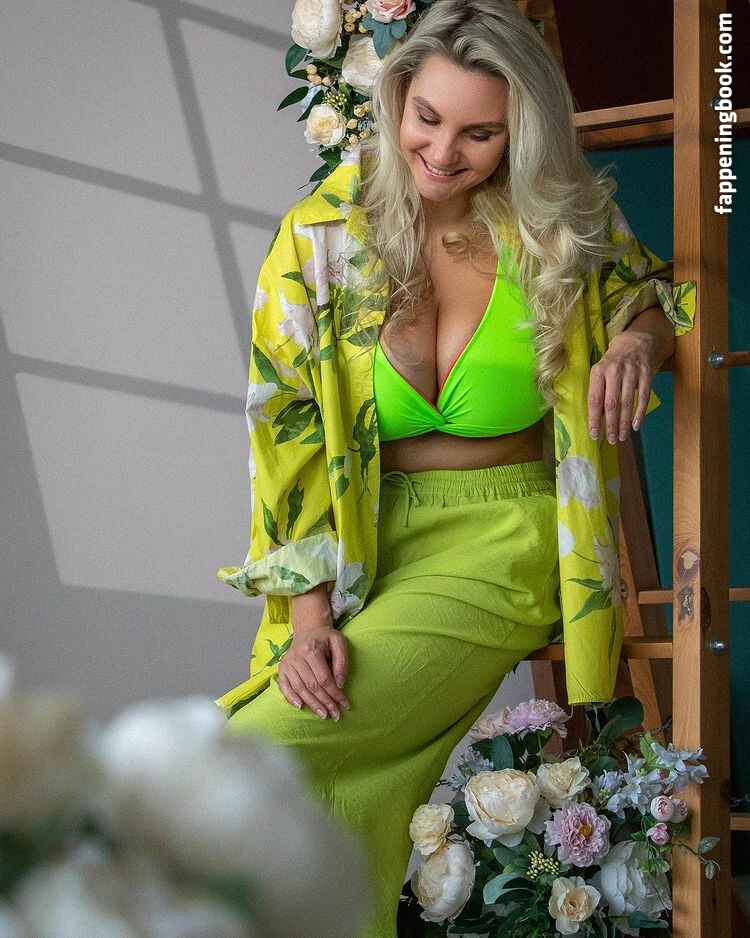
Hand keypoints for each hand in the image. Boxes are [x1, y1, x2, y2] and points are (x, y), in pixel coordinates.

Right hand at [279, 586, 349, 719]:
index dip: (335, 694)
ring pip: (300, 688)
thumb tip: (339, 685)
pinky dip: (291, 698)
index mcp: (311, 650)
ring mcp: (287, 663)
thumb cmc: (326, 638)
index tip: (345, 704)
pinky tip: (300, 706)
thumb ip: (341, 663)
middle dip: (325, 702)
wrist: (308, 629)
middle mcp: (297, 657)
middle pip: (312, 686)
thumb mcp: (339, 643)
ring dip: (312, 704)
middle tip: (335, 715)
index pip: (324, 678)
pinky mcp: (282, 668)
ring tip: (323, 715)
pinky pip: (284, 686)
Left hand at [587, 330, 657, 443]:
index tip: (594, 434)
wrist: (634, 344)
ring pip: (627, 402)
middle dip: (611, 424)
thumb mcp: (600, 374)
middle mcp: (614, 371)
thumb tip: (596, 420)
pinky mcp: (646, 374)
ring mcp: (631, 372)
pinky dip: (640, 413)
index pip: (595, 399)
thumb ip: (597, 393)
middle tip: (611, 440)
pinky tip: (636, 425)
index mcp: (598, 372)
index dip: (594, 419)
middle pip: (612, 403)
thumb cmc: (612, 364)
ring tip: (622, 436)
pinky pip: (643, 397)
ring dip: (624, 422)